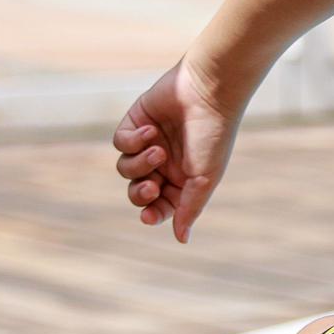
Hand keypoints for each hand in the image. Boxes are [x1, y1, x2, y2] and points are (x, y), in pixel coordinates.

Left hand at [111, 56, 240, 242]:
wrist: (208, 94)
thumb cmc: (213, 137)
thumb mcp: (204, 178)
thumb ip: (189, 208)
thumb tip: (181, 239)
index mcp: (182, 180)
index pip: (159, 206)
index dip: (151, 213)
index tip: (148, 216)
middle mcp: (163, 164)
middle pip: (137, 191)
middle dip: (140, 193)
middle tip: (151, 186)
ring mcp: (147, 144)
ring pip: (125, 168)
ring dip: (139, 164)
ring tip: (158, 149)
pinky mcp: (134, 123)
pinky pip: (121, 142)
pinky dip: (132, 141)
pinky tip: (150, 131)